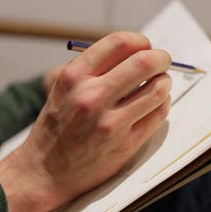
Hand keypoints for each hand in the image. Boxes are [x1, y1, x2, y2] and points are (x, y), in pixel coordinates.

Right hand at [0, 32, 171, 211]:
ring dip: (164, 82)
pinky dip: (163, 103)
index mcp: (73, 76)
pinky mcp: (125, 144)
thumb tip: (137, 51)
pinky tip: (155, 103)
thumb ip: (94, 69)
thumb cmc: (57, 126)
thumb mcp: (64, 89)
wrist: (46, 171)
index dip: (140, 41)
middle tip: (162, 60)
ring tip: (160, 83)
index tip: (145, 46)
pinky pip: (158, 114)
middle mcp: (91, 96)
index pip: (119, 43)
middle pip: (144, 62)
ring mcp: (110, 122)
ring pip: (158, 89)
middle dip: (161, 58)